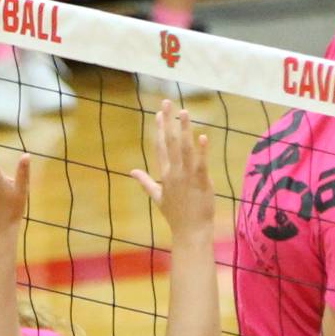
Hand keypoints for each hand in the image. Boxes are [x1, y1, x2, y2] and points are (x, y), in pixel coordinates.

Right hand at [131, 101, 214, 238]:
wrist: (190, 232)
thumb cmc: (175, 215)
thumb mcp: (157, 197)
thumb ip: (145, 182)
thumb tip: (132, 172)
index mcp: (164, 174)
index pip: (160, 147)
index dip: (160, 129)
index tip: (159, 113)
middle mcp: (174, 172)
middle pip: (170, 142)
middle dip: (168, 121)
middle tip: (167, 103)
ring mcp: (187, 176)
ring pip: (185, 148)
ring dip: (184, 129)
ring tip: (183, 112)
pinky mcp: (201, 182)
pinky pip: (201, 162)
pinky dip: (201, 149)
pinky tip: (203, 136)